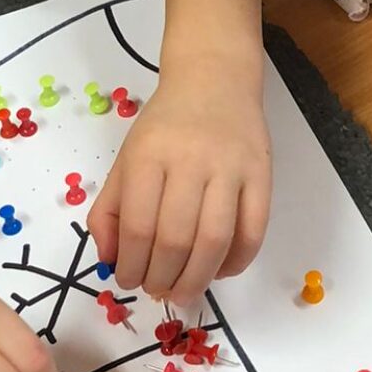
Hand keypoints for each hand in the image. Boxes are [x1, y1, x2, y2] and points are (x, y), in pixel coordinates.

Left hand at [88, 60, 272, 307]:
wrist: (214, 78)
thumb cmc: (166, 125)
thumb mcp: (126, 158)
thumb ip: (110, 210)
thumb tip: (109, 260)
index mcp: (149, 155)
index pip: (137, 226)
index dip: (130, 266)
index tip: (127, 280)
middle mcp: (191, 159)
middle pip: (176, 238)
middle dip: (162, 278)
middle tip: (156, 290)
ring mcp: (231, 167)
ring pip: (215, 239)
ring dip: (197, 278)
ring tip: (183, 292)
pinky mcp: (262, 174)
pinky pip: (253, 230)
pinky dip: (237, 261)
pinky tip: (220, 270)